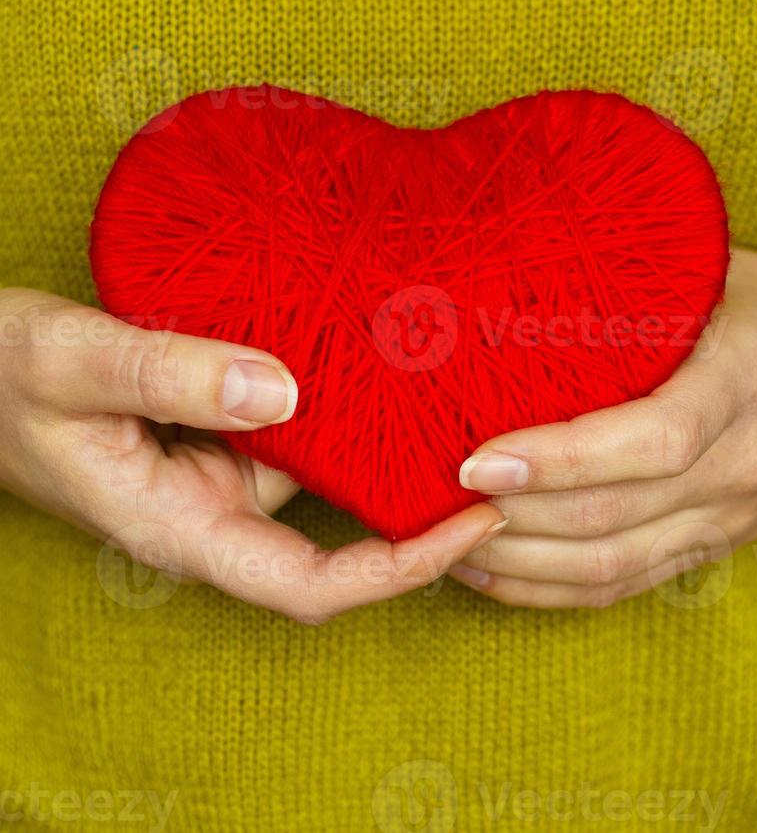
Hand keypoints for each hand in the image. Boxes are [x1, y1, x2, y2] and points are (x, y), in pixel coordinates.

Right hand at [0, 288, 503, 623]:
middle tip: (498, 451)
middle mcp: (214, 509)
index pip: (311, 582)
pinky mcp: (219, 433)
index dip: (402, 568)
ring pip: (322, 473)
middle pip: (339, 535)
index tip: (476, 526)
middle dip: (419, 509)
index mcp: (180, 527)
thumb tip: (283, 389)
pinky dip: (342, 405)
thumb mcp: (71, 365)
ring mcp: (220, 472)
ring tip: (458, 394)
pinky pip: (296, 429)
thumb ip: (167, 375)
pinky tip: (381, 359)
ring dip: (387, 447)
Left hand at [450, 248, 756, 607]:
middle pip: (613, 516)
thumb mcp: (713, 280)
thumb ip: (636, 289)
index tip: (477, 458)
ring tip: (446, 539)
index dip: (560, 460)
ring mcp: (725, 517)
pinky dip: (548, 591)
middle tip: (439, 499)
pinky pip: (623, 585)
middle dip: (514, 516)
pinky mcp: (708, 546)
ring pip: (609, 565)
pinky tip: (489, 572)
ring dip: (519, 563)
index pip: (651, 442)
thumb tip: (515, 269)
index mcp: (739, 385)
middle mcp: (738, 464)